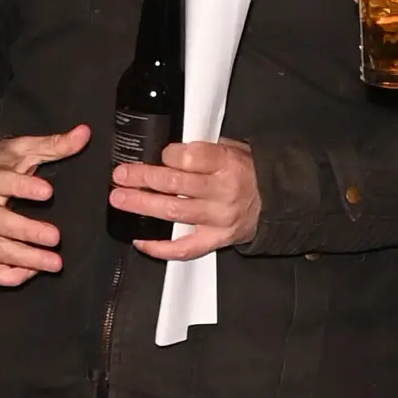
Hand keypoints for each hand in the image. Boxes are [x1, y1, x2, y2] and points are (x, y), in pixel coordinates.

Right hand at [0, 124, 89, 285]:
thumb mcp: (22, 151)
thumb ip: (53, 145)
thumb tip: (84, 134)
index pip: (1, 181)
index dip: (23, 187)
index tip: (48, 192)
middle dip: (27, 231)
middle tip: (56, 238)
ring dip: (25, 258)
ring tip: (55, 263)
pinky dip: (10, 276)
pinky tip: (33, 271)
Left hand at [111, 135, 261, 259]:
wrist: (277, 202)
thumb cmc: (250, 172)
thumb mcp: (233, 148)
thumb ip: (202, 149)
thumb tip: (167, 150)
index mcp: (228, 164)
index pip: (191, 157)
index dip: (169, 154)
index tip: (159, 153)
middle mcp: (223, 192)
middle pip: (175, 183)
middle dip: (142, 178)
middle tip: (120, 176)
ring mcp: (218, 219)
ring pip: (174, 212)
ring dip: (142, 205)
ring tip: (120, 200)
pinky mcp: (216, 240)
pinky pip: (185, 248)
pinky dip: (160, 248)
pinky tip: (140, 241)